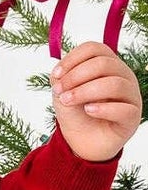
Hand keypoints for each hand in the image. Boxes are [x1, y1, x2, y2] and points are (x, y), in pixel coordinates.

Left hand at [50, 40, 142, 162]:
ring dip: (85, 92)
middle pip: (104, 63)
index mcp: (108, 64)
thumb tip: (61, 72)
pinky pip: (124, 109)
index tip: (56, 75)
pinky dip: (103, 109)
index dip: (73, 59)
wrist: (81, 140)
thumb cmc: (75, 111)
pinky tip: (88, 110)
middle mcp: (123, 76)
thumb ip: (61, 77)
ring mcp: (131, 96)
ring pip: (115, 84)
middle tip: (60, 92)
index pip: (94, 49)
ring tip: (68, 101)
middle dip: (76, 76)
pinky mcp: (132, 117)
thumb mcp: (62, 91)